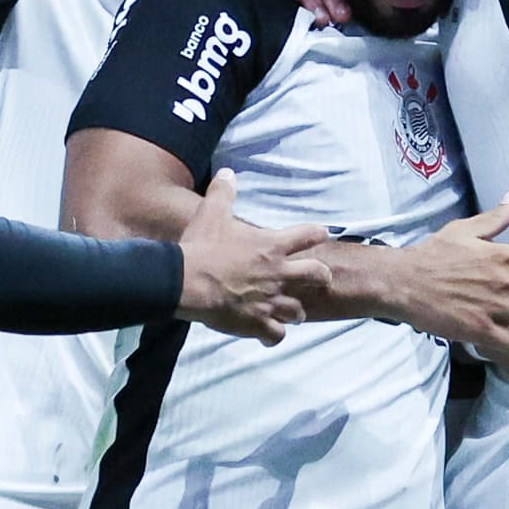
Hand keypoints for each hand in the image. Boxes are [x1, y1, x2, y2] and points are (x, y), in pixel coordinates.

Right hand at [173, 170, 324, 342]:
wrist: (186, 281)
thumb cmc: (202, 246)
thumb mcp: (212, 213)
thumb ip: (223, 193)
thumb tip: (227, 173)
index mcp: (272, 246)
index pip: (309, 235)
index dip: (317, 234)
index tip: (321, 234)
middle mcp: (278, 273)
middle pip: (317, 275)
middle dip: (321, 277)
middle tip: (319, 278)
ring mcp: (270, 301)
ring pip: (298, 311)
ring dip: (295, 310)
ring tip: (289, 310)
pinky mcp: (257, 323)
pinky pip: (276, 335)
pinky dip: (274, 335)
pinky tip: (268, 333)